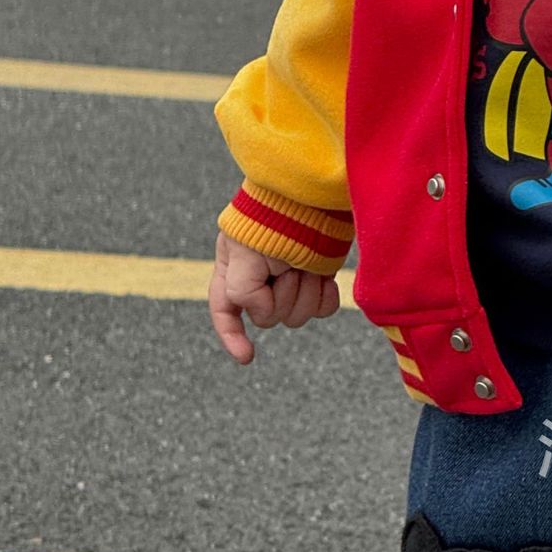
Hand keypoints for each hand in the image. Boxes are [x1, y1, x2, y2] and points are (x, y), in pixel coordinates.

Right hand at [208, 227, 340, 363]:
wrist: (312, 195)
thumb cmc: (272, 218)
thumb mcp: (243, 251)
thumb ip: (240, 290)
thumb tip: (260, 314)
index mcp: (234, 271)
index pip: (225, 311)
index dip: (232, 335)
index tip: (248, 357)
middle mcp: (261, 280)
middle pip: (269, 318)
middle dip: (282, 296)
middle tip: (288, 268)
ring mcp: (292, 280)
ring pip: (297, 316)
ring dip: (304, 292)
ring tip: (307, 266)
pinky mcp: (317, 277)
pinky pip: (322, 309)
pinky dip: (325, 297)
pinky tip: (325, 279)